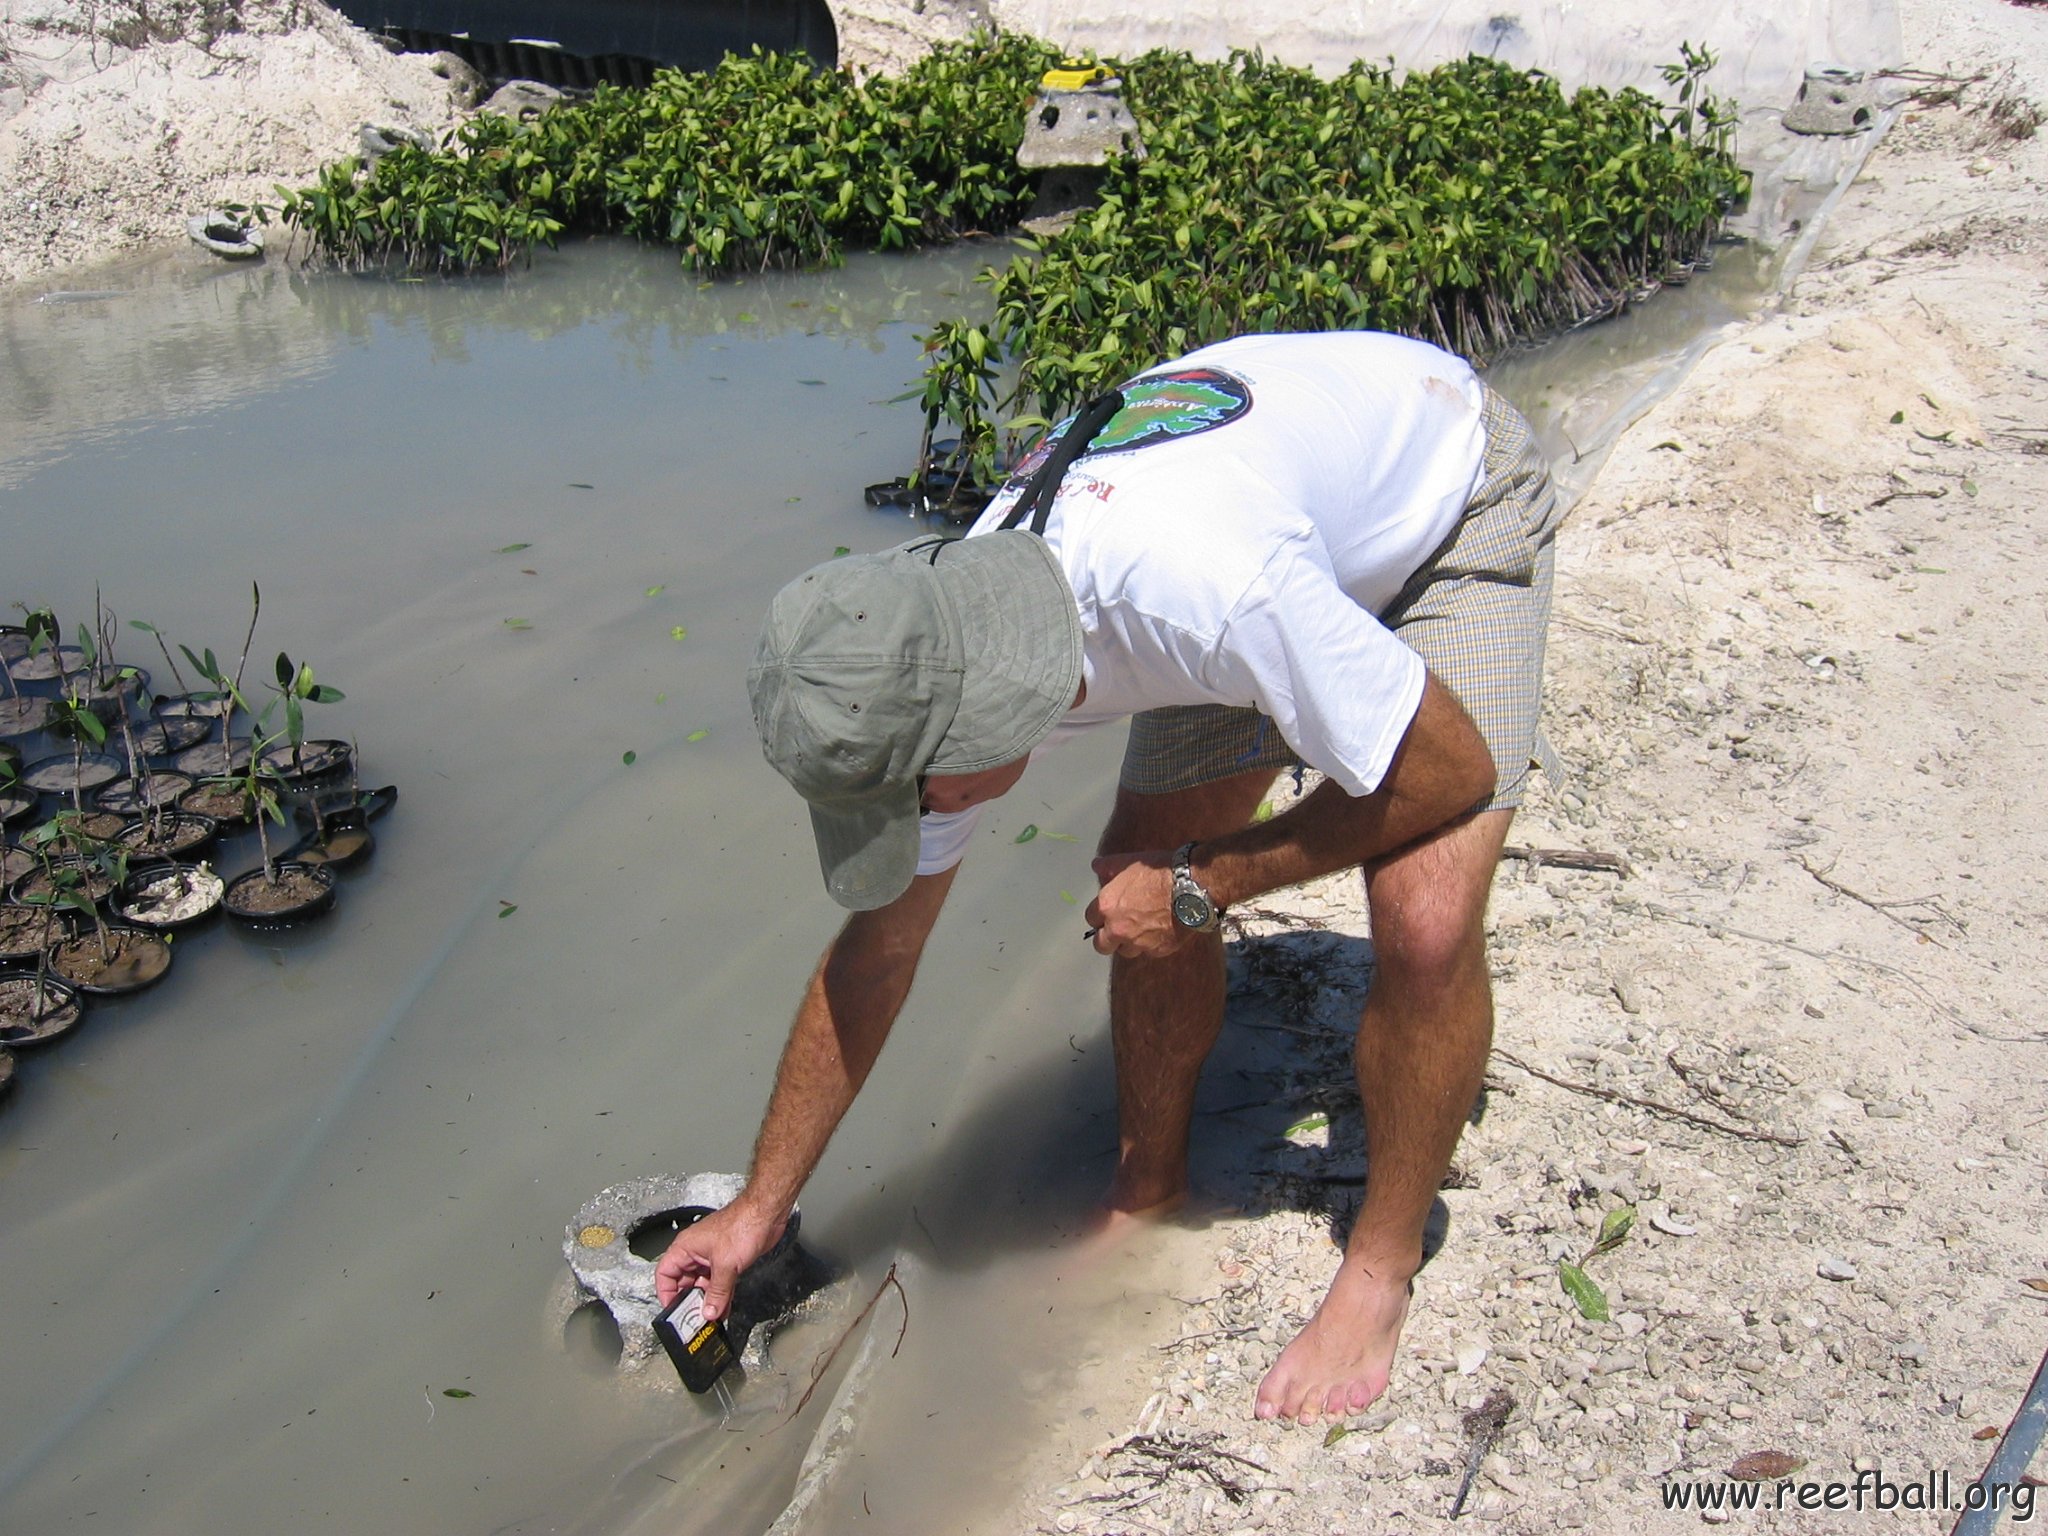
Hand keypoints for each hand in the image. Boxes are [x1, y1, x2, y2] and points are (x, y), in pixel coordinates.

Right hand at [654, 1198, 787, 1321]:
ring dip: (706, 1301)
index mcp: (685, 1247)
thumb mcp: (726, 1264)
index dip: (665, 1293)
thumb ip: (718, 1292)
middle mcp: (695, 1252)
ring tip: (709, 1319)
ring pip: (702, 1284)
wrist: (766, 1215)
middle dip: (688, 1301)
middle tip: (693, 1319)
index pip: (664, 1273)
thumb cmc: (742, 1225)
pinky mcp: (727, 1261)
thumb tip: (709, 1312)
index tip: (672, 1311)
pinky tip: (723, 1310)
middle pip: (683, 1282)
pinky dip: (720, 1296)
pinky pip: (718, 1283)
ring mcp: (712, 1257)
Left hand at [1085, 850, 1189, 958]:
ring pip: (1126, 951)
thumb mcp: (1130, 862)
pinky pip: (1149, 952)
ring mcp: (1138, 942)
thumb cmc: (1160, 872)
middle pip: (1102, 945)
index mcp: (1106, 907)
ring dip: (1130, 943)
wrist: (1191, 887)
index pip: (1091, 919)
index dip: (1099, 916)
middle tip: (1118, 929)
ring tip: (1141, 930)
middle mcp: (1118, 929)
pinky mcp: (1158, 950)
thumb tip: (1096, 866)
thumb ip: (1109, 866)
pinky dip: (1151, 945)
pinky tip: (1160, 931)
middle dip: (1108, 939)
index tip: (1107, 913)